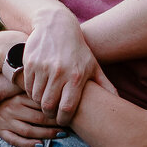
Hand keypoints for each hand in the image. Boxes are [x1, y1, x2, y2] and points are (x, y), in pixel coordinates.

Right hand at [0, 89, 67, 146]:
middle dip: (55, 123)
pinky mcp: (1, 132)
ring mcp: (6, 122)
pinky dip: (28, 144)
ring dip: (46, 134)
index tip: (68, 113)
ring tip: (61, 135)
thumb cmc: (6, 98)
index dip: (56, 110)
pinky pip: (15, 140)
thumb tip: (57, 89)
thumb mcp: (17, 90)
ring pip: (29, 131)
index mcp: (18, 98)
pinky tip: (40, 145)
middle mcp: (12, 109)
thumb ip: (33, 91)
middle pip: (38, 118)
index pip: (40, 105)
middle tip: (69, 126)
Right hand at [22, 4, 117, 123]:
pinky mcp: (30, 63)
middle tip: (52, 113)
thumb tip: (119, 103)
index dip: (63, 119)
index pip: (67, 108)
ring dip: (40, 102)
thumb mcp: (93, 66)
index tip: (63, 120)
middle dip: (50, 114)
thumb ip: (105, 85)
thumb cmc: (77, 50)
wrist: (56, 25)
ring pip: (36, 97)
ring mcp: (43, 67)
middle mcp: (59, 72)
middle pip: (48, 105)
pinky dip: (31, 91)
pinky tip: (38, 89)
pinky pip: (27, 86)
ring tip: (45, 101)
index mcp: (76, 76)